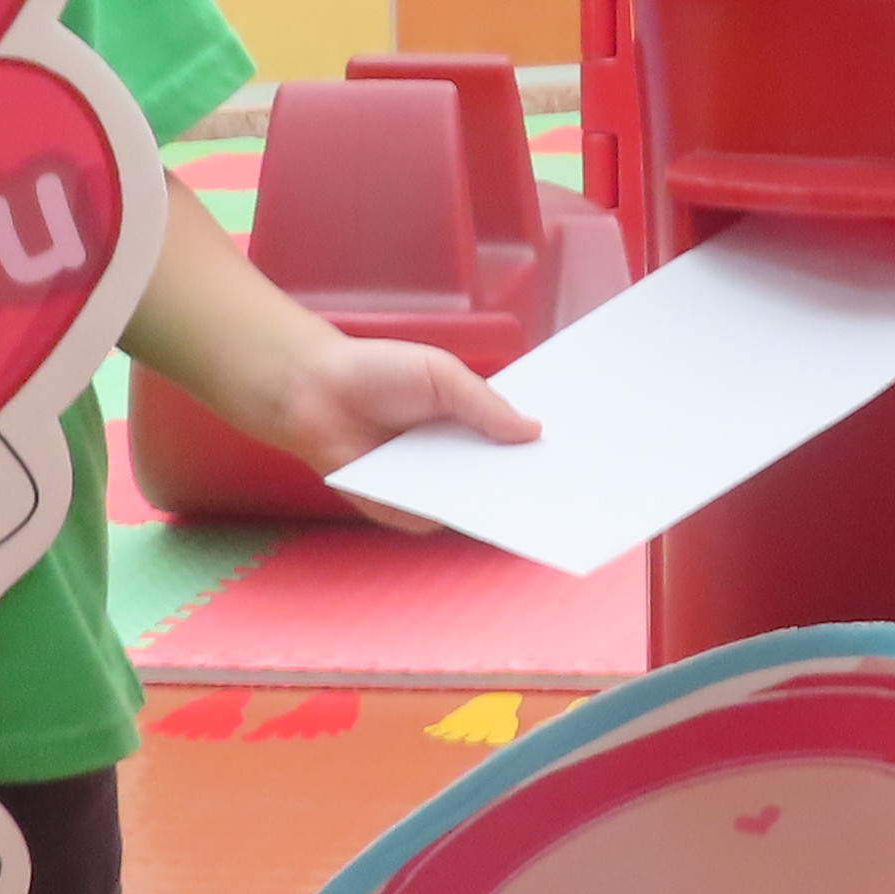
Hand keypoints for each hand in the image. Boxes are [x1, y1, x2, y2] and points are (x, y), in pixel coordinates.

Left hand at [118, 178, 538, 526]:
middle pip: (502, 480)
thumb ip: (486, 405)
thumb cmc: (375, 372)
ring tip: (540, 505)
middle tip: (572, 488)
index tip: (582, 454)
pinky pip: (439, 521)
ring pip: (476, 506)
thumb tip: (533, 431)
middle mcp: (452, 459)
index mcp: (468, 423)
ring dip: (504, 508)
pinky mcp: (403, 512)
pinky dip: (458, 519)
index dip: (543, 450)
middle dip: (532, 484)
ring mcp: (429, 488)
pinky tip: (482, 513)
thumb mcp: (442, 376)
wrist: (313, 392)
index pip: (514, 444)